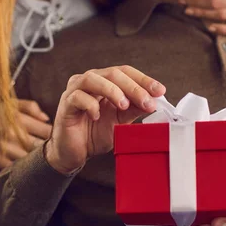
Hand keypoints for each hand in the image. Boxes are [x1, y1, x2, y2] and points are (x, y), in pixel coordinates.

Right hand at [0, 100, 51, 168]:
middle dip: (47, 149)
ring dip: (36, 159)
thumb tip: (46, 119)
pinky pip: (17, 167)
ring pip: (30, 158)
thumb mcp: (10, 104)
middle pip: (40, 146)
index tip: (56, 138)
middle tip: (53, 151)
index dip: (53, 135)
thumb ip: (31, 107)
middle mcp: (12, 133)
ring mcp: (4, 148)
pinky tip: (25, 165)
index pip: (46, 130)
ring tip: (40, 159)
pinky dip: (23, 167)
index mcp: (18, 118)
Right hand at [45, 66, 165, 174]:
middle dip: (133, 87)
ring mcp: (75, 91)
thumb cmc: (93, 134)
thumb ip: (134, 109)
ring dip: (112, 91)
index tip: (159, 91)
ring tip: (123, 105)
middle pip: (112, 73)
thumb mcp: (120, 121)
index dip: (143, 80)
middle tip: (146, 101)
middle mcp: (89, 82)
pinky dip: (90, 104)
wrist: (73, 153)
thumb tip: (153, 101)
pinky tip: (97, 116)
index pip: (125, 72)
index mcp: (104, 82)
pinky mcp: (65, 104)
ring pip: (93, 79)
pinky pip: (78, 97)